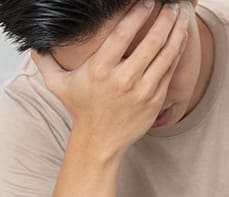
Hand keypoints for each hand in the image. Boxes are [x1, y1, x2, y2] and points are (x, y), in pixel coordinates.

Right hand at [31, 0, 189, 159]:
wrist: (101, 140)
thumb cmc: (81, 109)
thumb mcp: (58, 84)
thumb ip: (46, 62)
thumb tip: (36, 45)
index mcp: (100, 69)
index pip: (122, 34)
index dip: (137, 14)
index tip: (148, 1)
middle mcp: (124, 79)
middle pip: (151, 41)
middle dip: (165, 18)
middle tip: (173, 3)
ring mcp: (143, 90)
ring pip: (166, 54)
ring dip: (177, 31)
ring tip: (182, 14)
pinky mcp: (156, 99)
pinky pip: (170, 70)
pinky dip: (177, 51)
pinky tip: (181, 37)